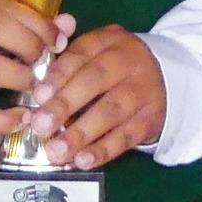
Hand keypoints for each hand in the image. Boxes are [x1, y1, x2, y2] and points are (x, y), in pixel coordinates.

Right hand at [0, 0, 73, 133]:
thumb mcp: (3, 18)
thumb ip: (36, 22)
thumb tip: (68, 25)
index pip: (9, 9)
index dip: (40, 26)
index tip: (58, 41)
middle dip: (30, 45)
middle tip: (44, 60)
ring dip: (19, 76)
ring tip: (35, 84)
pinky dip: (1, 119)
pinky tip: (22, 117)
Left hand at [26, 25, 166, 169]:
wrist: (165, 77)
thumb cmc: (112, 67)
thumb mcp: (94, 54)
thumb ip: (65, 65)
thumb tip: (36, 88)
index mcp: (107, 40)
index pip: (80, 55)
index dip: (58, 76)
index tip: (37, 96)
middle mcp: (128, 61)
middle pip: (95, 81)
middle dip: (65, 105)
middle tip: (40, 126)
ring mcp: (143, 90)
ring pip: (110, 112)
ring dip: (81, 134)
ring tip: (56, 151)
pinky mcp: (151, 118)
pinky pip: (126, 137)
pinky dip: (103, 150)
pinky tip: (82, 161)